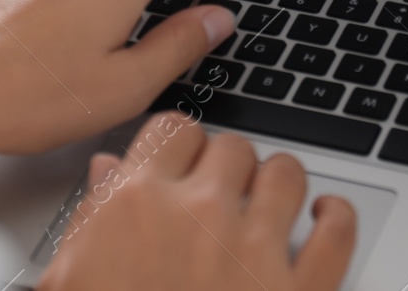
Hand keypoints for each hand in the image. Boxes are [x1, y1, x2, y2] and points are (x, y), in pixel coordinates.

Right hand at [39, 113, 356, 290]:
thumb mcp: (71, 276)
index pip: (175, 130)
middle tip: (222, 191)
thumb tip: (106, 173)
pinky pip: (336, 232)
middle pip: (232, 147)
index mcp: (138, 204)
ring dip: (280, 181)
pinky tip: (325, 220)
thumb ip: (92, 216)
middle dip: (228, 165)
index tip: (183, 158)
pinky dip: (336, 218)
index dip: (181, 143)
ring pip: (286, 173)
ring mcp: (254, 250)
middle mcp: (200, 214)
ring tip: (272, 199)